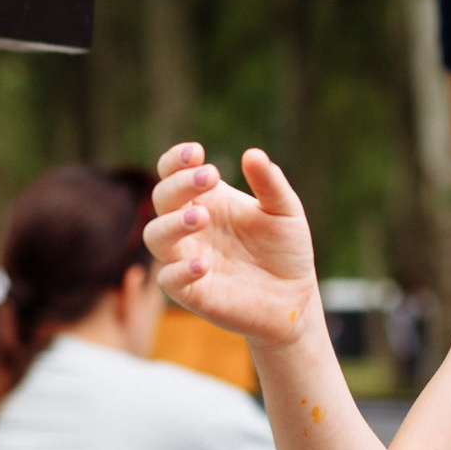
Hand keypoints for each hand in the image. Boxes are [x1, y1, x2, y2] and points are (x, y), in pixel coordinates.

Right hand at [146, 144, 322, 349]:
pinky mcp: (191, 292)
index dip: (176, 159)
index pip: (172, 173)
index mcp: (207, 200)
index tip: (197, 152)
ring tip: (202, 217)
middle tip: (211, 177)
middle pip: (162, 198)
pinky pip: (168, 280)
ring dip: (172, 223)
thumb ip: (270, 183)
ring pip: (155, 236)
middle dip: (180, 184)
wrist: (295, 297)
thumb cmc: (285, 249)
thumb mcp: (285, 210)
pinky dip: (179, 271)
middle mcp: (190, 227)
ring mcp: (186, 258)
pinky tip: (204, 265)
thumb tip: (252, 154)